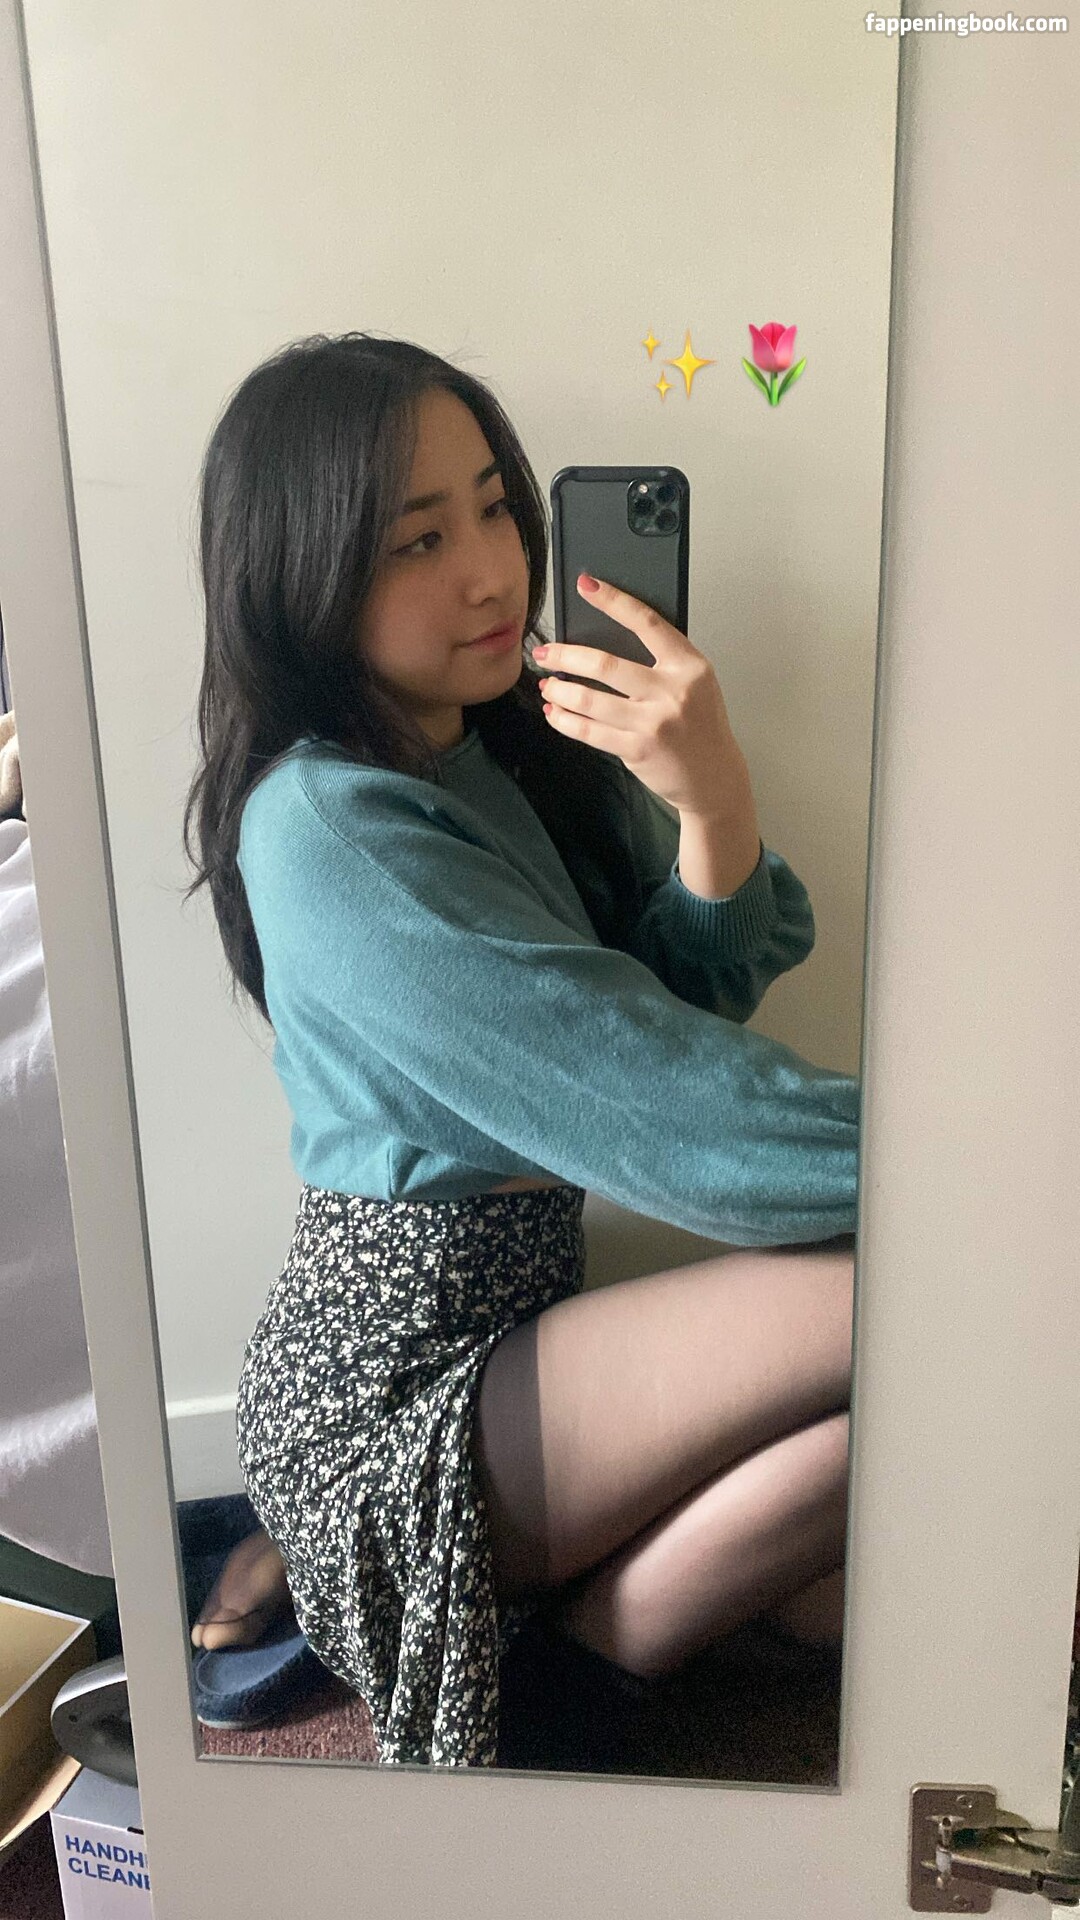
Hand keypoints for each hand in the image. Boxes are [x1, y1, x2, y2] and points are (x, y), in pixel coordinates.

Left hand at [534, 573, 751, 821]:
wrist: (715, 777)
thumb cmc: (701, 726)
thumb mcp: (695, 683)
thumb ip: (662, 662)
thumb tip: (605, 640)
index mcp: (689, 666)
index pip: (646, 623)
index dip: (613, 601)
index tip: (587, 586)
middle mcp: (672, 692)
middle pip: (606, 665)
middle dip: (566, 656)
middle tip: (545, 653)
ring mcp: (653, 723)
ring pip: (590, 700)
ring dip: (560, 690)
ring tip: (547, 685)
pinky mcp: (637, 750)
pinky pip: (589, 731)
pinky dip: (566, 720)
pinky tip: (556, 712)